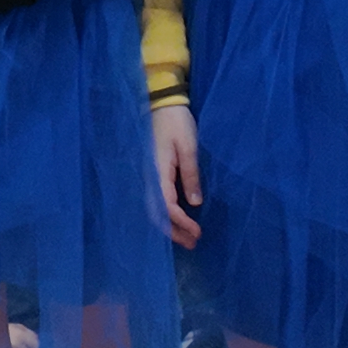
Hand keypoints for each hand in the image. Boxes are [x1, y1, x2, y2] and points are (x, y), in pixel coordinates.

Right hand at [153, 104, 202, 245]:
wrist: (161, 104)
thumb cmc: (176, 123)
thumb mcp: (188, 147)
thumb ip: (190, 175)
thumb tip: (194, 204)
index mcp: (157, 172)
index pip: (166, 207)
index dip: (181, 223)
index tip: (197, 233)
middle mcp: (149, 177)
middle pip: (156, 214)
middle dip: (173, 232)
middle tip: (193, 243)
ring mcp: (149, 176)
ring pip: (155, 209)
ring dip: (171, 225)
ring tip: (188, 237)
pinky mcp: (153, 173)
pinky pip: (158, 200)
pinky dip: (168, 214)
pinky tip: (180, 219)